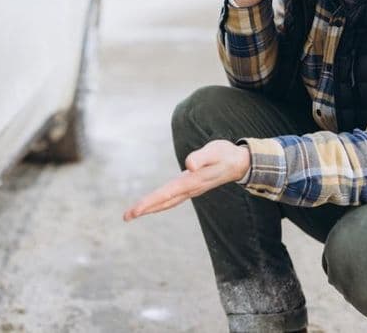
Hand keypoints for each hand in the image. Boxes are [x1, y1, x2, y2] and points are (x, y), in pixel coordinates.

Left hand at [123, 139, 250, 220]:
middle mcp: (190, 188)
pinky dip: (161, 202)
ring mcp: (191, 189)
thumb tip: (189, 165)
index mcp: (192, 182)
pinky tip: (155, 204)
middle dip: (145, 208)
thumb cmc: (226, 154)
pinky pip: (172, 198)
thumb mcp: (215, 151)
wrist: (240, 163)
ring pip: (168, 201)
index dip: (150, 202)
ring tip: (134, 213)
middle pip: (164, 201)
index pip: (167, 194)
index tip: (136, 210)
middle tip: (126, 216)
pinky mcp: (192, 186)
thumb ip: (202, 157)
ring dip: (151, 207)